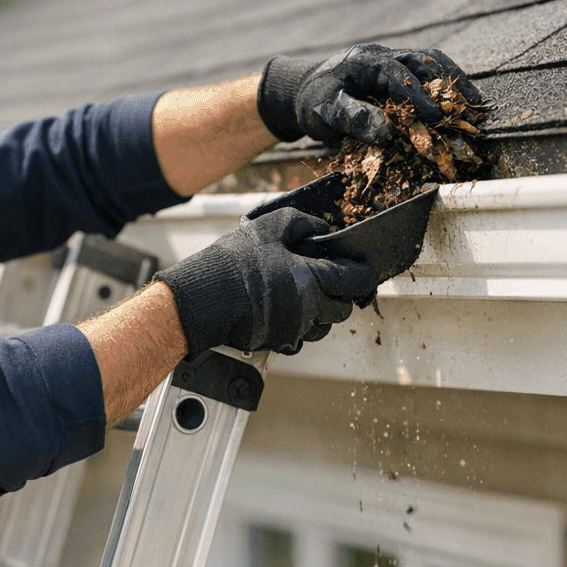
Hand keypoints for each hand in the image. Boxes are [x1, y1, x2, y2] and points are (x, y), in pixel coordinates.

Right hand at [154, 205, 378, 356]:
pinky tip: (283, 310)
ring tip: (303, 295)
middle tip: (330, 281)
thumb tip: (321, 228)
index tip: (364, 269)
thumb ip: (301, 222)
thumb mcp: (268, 227)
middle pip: (344, 310)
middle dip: (342, 295)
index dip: (364, 273)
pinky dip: (298, 326)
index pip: (355, 280)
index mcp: (311, 280)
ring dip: (322, 313)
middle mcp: (308, 310)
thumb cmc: (233, 263)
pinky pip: (299, 338)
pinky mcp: (276, 343)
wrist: (202, 299)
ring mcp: (293, 330)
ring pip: (323, 327)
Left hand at [256, 45, 485, 145]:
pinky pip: (430, 74)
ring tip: (475, 106)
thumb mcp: (325, 113)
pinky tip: (462, 104)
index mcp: (364, 61)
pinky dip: (447, 88)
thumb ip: (354, 120)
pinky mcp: (401, 71)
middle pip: (425, 61)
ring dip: (455, 84)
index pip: (396, 74)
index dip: (417, 95)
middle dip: (448, 86)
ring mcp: (394, 59)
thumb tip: (388, 134)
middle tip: (468, 110)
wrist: (306, 91)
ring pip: (433, 63)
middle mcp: (384, 54)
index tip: (433, 117)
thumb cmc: (314, 102)